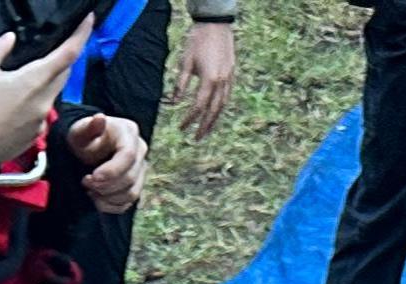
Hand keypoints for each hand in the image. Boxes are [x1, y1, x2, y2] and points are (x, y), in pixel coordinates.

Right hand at [0, 19, 86, 163]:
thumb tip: (8, 40)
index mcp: (34, 80)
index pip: (68, 53)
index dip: (81, 35)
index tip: (87, 22)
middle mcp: (43, 102)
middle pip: (63, 74)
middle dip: (62, 61)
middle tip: (53, 51)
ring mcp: (40, 122)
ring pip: (52, 95)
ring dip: (45, 84)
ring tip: (23, 83)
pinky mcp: (34, 137)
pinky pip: (41, 115)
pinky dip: (35, 105)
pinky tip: (17, 106)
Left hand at [65, 108, 146, 209]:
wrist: (87, 147)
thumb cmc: (83, 138)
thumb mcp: (80, 131)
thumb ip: (88, 127)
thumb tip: (100, 118)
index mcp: (129, 132)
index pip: (128, 156)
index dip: (111, 171)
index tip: (91, 177)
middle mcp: (140, 150)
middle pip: (130, 178)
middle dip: (105, 185)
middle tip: (85, 182)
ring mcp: (141, 169)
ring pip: (131, 193)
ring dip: (107, 197)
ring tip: (90, 190)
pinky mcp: (136, 185)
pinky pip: (128, 203)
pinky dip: (110, 206)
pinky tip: (96, 198)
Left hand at [172, 15, 236, 133]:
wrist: (215, 23)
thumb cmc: (198, 40)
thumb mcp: (185, 62)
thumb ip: (180, 84)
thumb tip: (174, 103)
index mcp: (209, 80)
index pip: (198, 107)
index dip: (189, 119)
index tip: (181, 128)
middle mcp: (221, 82)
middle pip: (213, 111)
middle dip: (204, 127)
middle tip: (197, 139)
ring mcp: (229, 78)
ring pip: (223, 105)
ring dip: (214, 120)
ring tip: (206, 130)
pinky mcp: (232, 73)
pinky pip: (227, 95)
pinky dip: (220, 107)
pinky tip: (215, 112)